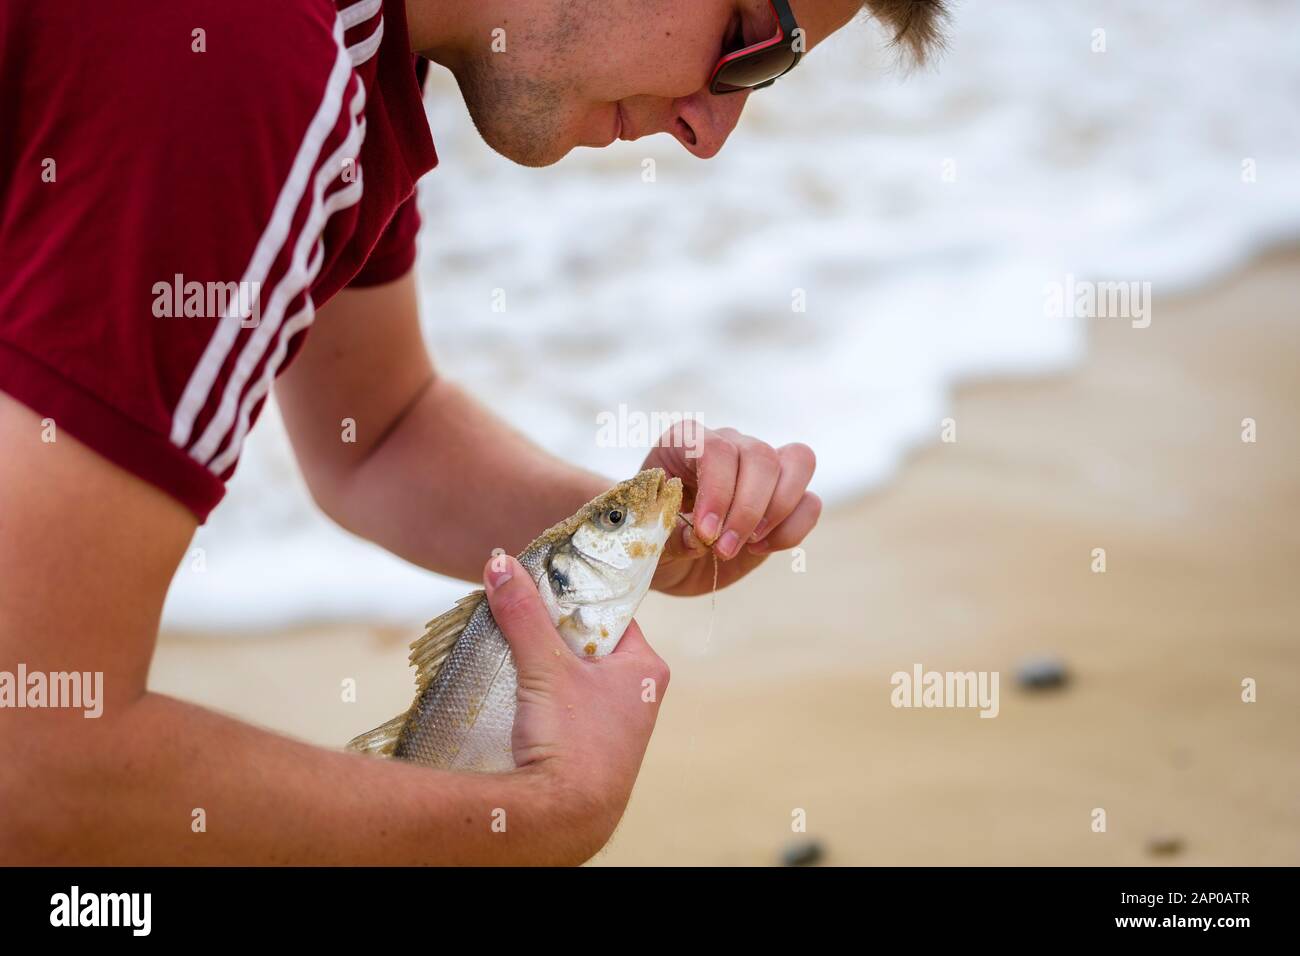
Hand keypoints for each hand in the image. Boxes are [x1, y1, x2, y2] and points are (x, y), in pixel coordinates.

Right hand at [483, 554, 669, 859]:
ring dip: (545, 663)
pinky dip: (544, 693)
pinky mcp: (592, 748)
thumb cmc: (571, 740)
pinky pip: (567, 704)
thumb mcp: (545, 667)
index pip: (611, 613)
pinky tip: (518, 689)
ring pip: (576, 675)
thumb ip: (524, 613)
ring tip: (512, 647)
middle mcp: (640, 694)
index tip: (541, 584)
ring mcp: (617, 724)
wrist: (564, 820)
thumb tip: (501, 564)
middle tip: (519, 613)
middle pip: (590, 642)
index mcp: (647, 667)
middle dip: (553, 631)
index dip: (575, 598)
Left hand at [642, 424, 820, 595]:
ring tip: (746, 545)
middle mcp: (729, 444)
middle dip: (747, 510)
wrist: (667, 555)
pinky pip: (809, 501)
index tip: (706, 533)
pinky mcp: (784, 497)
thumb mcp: (647, 536)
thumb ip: (669, 535)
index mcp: (686, 441)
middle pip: (761, 456)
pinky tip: (758, 548)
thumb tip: (699, 539)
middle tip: (723, 549)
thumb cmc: (651, 536)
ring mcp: (760, 468)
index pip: (716, 449)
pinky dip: (791, 530)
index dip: (718, 491)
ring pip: (798, 463)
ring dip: (777, 512)